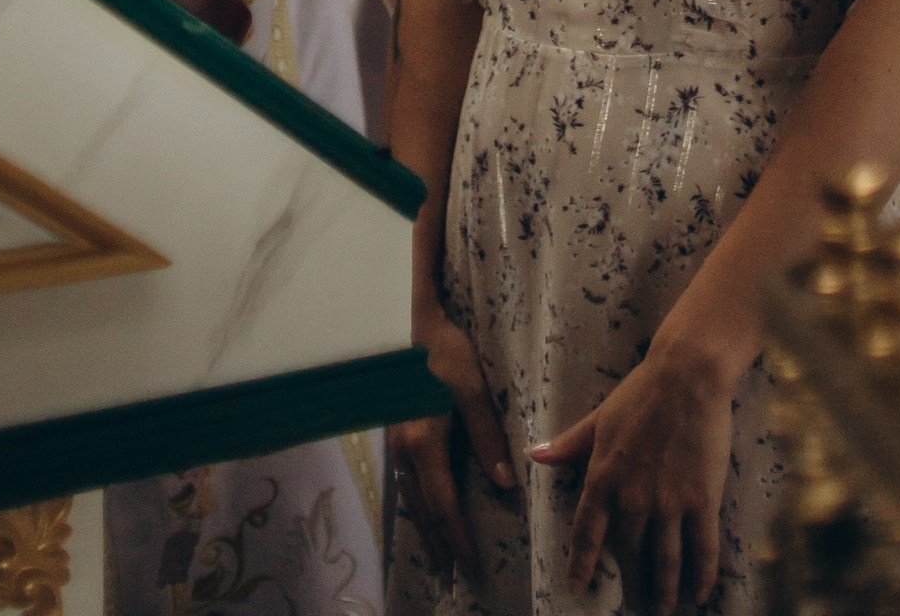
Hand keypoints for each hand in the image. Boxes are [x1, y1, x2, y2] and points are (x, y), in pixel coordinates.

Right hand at [394, 309, 515, 582]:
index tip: (471, 565)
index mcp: (423, 443)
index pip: (443, 504)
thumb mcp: (472, 391)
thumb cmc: (447, 354)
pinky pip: (404, 484)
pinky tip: (422, 513)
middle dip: (440, 544)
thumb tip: (506, 482)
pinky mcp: (394, 435)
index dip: (457, 538)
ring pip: (411, 499)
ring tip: (439, 555)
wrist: (415, 324)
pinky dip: (416, 506)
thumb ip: (487, 437)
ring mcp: (394, 444)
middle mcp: (403, 451)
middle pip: (424, 509)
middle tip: (455, 575)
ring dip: (426, 530)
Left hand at [533, 326, 738, 615]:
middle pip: (630, 554)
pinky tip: (700, 594)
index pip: (587, 532)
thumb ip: (569, 444)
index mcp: (603, 477)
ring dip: (664, 591)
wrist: (687, 375)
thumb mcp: (599, 418)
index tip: (577, 588)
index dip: (582, 563)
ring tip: (663, 611)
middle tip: (635, 606)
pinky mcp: (703, 500)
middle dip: (632, 585)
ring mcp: (669, 503)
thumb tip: (534, 455)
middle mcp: (633, 498)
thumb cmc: (641, 392)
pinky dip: (702, 576)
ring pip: (665, 561)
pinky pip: (702, 548)